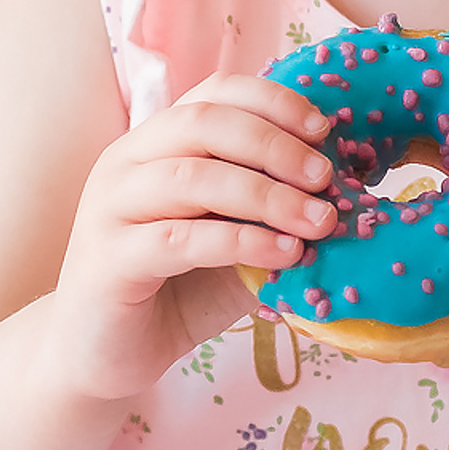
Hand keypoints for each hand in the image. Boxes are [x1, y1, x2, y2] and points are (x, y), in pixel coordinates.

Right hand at [48, 75, 340, 401]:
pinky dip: (241, 242)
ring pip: (193, 178)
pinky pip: (180, 238)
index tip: (324, 128)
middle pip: (204, 123)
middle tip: (325, 178)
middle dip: (275, 145)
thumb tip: (343, 191)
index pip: (215, 94)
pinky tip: (284, 255)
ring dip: (267, 196)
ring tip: (318, 222)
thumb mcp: (233, 237)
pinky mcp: (109, 260)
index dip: (273, 102)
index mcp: (155, 143)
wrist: (105, 355)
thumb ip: (270, 209)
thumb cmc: (175, 290)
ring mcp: (110, 208)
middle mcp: (126, 162)